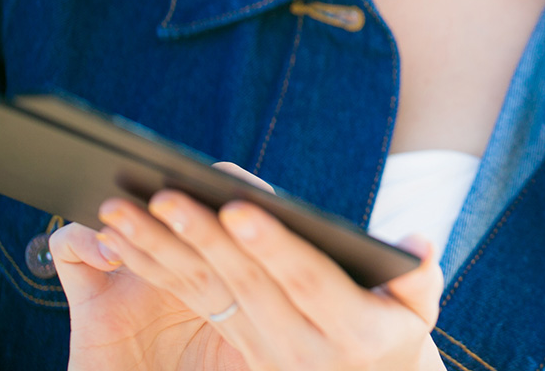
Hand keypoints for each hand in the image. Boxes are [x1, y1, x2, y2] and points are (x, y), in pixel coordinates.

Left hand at [50, 162, 445, 369]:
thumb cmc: (398, 331)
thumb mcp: (420, 311)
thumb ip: (420, 277)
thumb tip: (415, 245)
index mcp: (352, 333)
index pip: (306, 281)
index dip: (272, 244)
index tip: (240, 206)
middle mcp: (299, 347)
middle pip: (245, 284)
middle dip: (202, 238)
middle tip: (168, 196)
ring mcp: (262, 348)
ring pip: (207, 292)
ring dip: (161, 250)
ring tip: (124, 210)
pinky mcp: (235, 341)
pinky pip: (192, 299)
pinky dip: (154, 264)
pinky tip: (124, 233)